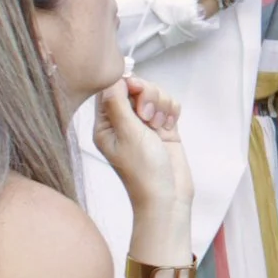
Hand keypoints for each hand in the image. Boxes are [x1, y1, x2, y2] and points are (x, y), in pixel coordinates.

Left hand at [92, 75, 192, 226]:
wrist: (167, 197)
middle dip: (148, 95)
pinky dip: (172, 112)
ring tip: (160, 126)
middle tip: (148, 116)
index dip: (127, 84)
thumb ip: (119, 103)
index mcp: (106, 124)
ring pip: (155, 94)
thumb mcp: (128, 133)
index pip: (112, 89)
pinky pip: (169, 105)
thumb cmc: (143, 171)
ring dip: (161, 105)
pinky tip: (169, 127)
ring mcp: (145, 125)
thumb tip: (112, 79)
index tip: (137, 92)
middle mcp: (124, 122)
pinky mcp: (163, 128)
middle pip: (136, 87)